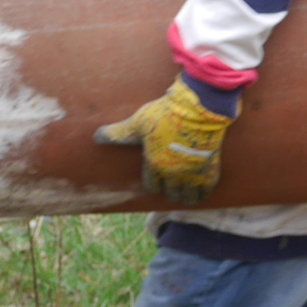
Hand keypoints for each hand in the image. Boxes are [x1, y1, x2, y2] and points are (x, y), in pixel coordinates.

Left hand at [95, 79, 232, 203]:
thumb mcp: (138, 122)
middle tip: (172, 184)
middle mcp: (173, 174)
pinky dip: (202, 194)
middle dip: (169, 190)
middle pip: (170, 194)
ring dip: (185, 196)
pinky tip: (200, 190)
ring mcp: (192, 174)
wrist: (198, 108)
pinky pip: (205, 192)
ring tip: (186, 190)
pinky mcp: (209, 170)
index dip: (153, 183)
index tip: (157, 179)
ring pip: (187, 198)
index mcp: (154, 164)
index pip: (151, 186)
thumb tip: (96, 136)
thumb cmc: (165, 114)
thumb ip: (118, 133)